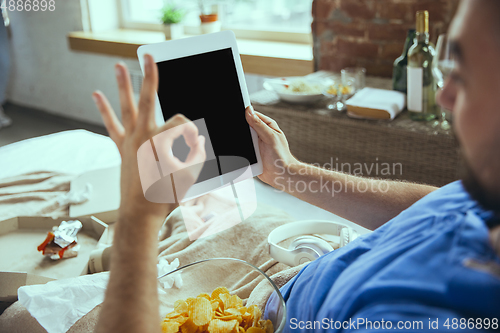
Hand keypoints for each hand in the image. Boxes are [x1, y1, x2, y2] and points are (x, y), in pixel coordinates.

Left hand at [92, 54, 205, 224]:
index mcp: (161, 142)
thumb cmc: (165, 196)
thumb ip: (197, 152)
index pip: (181, 122)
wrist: (140, 214)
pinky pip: (112, 125)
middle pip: (147, 99)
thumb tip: (196, 139)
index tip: (194, 145)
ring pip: (126, 107)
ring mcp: (130, 141)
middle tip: (148, 56)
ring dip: (123, 85)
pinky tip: (97, 95)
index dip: (191, 131)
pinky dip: (104, 110)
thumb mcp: (190, 174)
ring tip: (119, 66)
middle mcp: (143, 136)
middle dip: (150, 76)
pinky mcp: (122, 148)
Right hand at [245, 106, 298, 187]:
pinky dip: (239, 151)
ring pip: (241, 138)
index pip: (253, 115)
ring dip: (240, 141)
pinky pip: (240, 149)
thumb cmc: (281, 157)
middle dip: (240, 129)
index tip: (236, 113)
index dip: (244, 113)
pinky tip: (241, 153)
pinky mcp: (250, 153)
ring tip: (246, 146)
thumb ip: (259, 124)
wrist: (280, 175)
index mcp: (267, 125)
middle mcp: (260, 133)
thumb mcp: (270, 137)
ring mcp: (255, 143)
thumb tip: (249, 111)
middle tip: (243, 135)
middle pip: (245, 126)